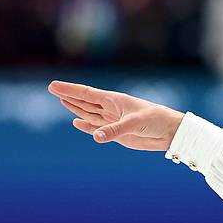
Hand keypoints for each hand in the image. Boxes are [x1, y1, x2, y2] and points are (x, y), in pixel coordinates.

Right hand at [48, 80, 183, 151]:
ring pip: (90, 114)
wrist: (170, 133)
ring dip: (76, 108)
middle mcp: (111, 109)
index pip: (86, 93)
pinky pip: (97, 128)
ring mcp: (113, 121)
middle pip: (85, 102)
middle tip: (53, 89)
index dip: (69, 90)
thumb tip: (95, 137)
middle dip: (69, 96)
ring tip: (62, 101)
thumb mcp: (134, 123)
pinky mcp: (117, 133)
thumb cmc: (155, 120)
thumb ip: (114, 130)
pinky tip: (76, 122)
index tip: (53, 86)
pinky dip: (86, 126)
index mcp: (114, 100)